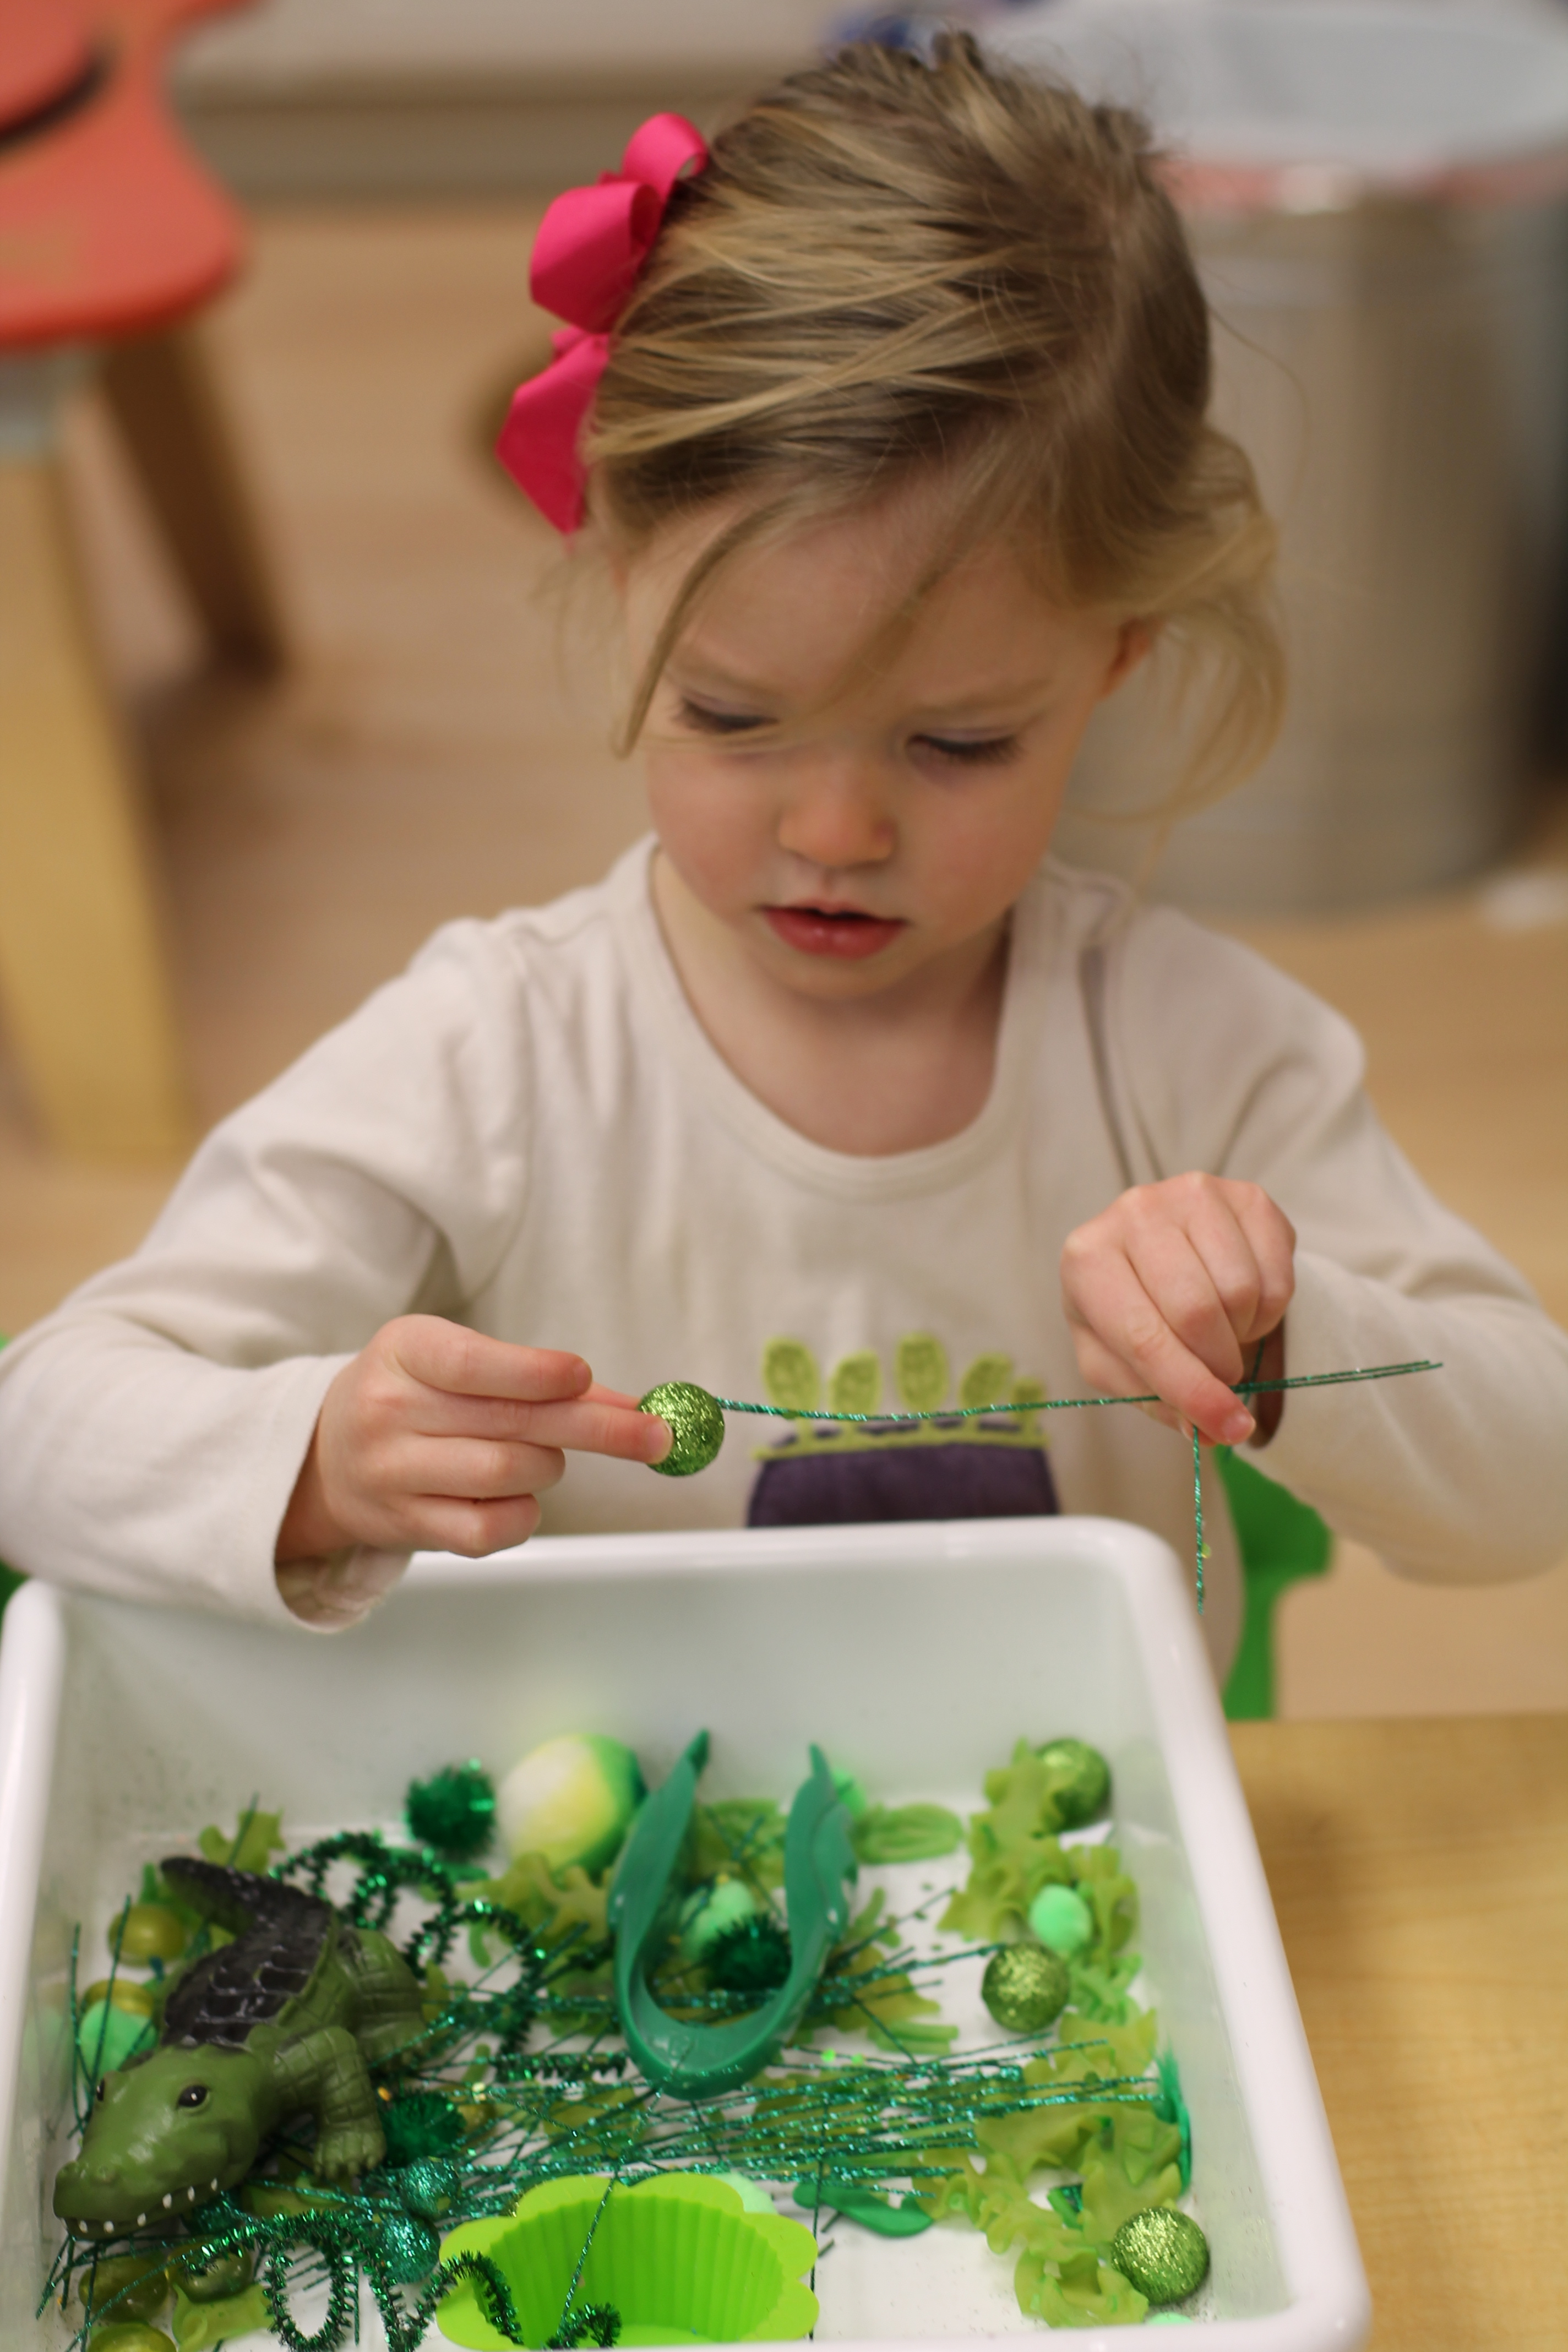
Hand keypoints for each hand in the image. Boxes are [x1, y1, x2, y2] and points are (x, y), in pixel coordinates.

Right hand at [276, 1315, 669, 1561]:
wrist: (327, 1455)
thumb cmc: (412, 1395)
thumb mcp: (453, 1359)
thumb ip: (532, 1376)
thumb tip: (625, 1404)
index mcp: (405, 1351)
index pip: (473, 1364)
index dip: (537, 1373)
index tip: (588, 1378)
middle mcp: (390, 1411)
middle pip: (512, 1424)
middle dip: (599, 1429)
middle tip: (658, 1436)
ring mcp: (393, 1474)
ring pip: (507, 1475)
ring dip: (550, 1467)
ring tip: (544, 1456)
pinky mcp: (406, 1526)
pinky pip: (490, 1530)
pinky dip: (526, 1515)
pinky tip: (523, 1497)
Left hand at [1060, 1174, 1294, 1446]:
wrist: (1156, 1251)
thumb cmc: (1128, 1312)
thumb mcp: (1116, 1362)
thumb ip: (1153, 1398)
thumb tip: (1207, 1431)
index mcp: (1086, 1259)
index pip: (1143, 1337)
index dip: (1191, 1390)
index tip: (1227, 1428)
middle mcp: (1133, 1212)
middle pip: (1196, 1312)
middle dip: (1217, 1365)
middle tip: (1219, 1376)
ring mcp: (1191, 1193)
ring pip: (1241, 1291)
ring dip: (1243, 1333)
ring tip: (1222, 1330)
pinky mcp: (1245, 1193)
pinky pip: (1277, 1272)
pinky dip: (1270, 1309)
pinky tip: (1242, 1304)